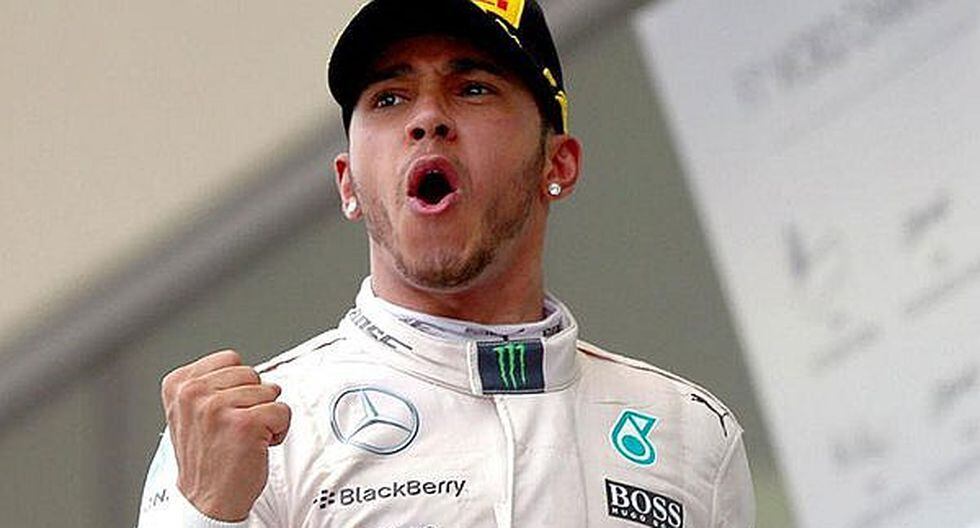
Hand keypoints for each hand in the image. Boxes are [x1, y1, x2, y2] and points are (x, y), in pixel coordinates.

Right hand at [161, 349, 290, 521]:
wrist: (207, 501)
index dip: (238, 386)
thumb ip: (209, 384)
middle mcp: (195, 393)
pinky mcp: (246, 423)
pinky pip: (282, 411)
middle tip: (236, 427)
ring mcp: (219, 407)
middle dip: (253, 399)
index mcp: (178, 385)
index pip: (230, 359)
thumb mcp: (189, 412)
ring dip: (266, 415)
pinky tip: (258, 445)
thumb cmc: (205, 460)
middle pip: (252, 373)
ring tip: (245, 437)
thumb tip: (242, 368)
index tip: (227, 410)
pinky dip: (279, 430)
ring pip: (269, 391)